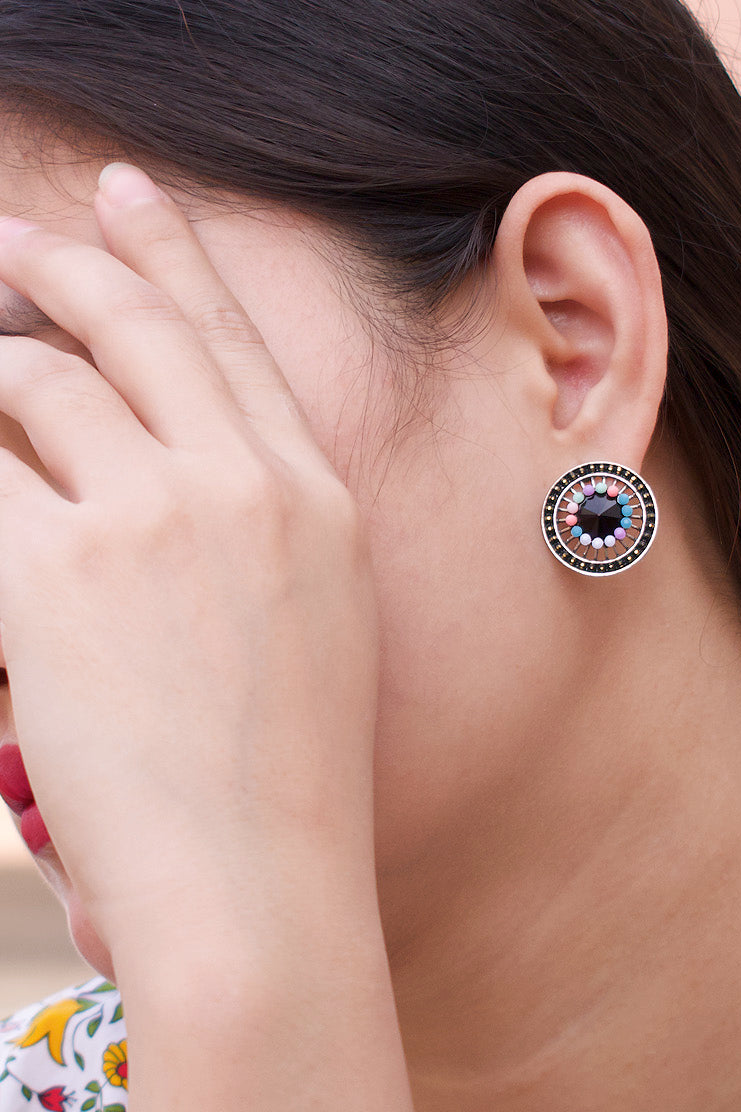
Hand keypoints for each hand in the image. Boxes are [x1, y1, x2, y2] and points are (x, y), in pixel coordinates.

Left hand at [0, 165, 379, 959]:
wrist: (261, 892)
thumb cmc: (288, 796)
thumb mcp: (312, 641)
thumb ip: (253, 543)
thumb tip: (153, 487)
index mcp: (317, 504)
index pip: (235, 344)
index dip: (176, 258)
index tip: (134, 199)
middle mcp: (245, 488)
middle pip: (137, 328)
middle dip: (66, 264)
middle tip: (14, 240)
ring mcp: (154, 520)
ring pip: (37, 383)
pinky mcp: (56, 573)